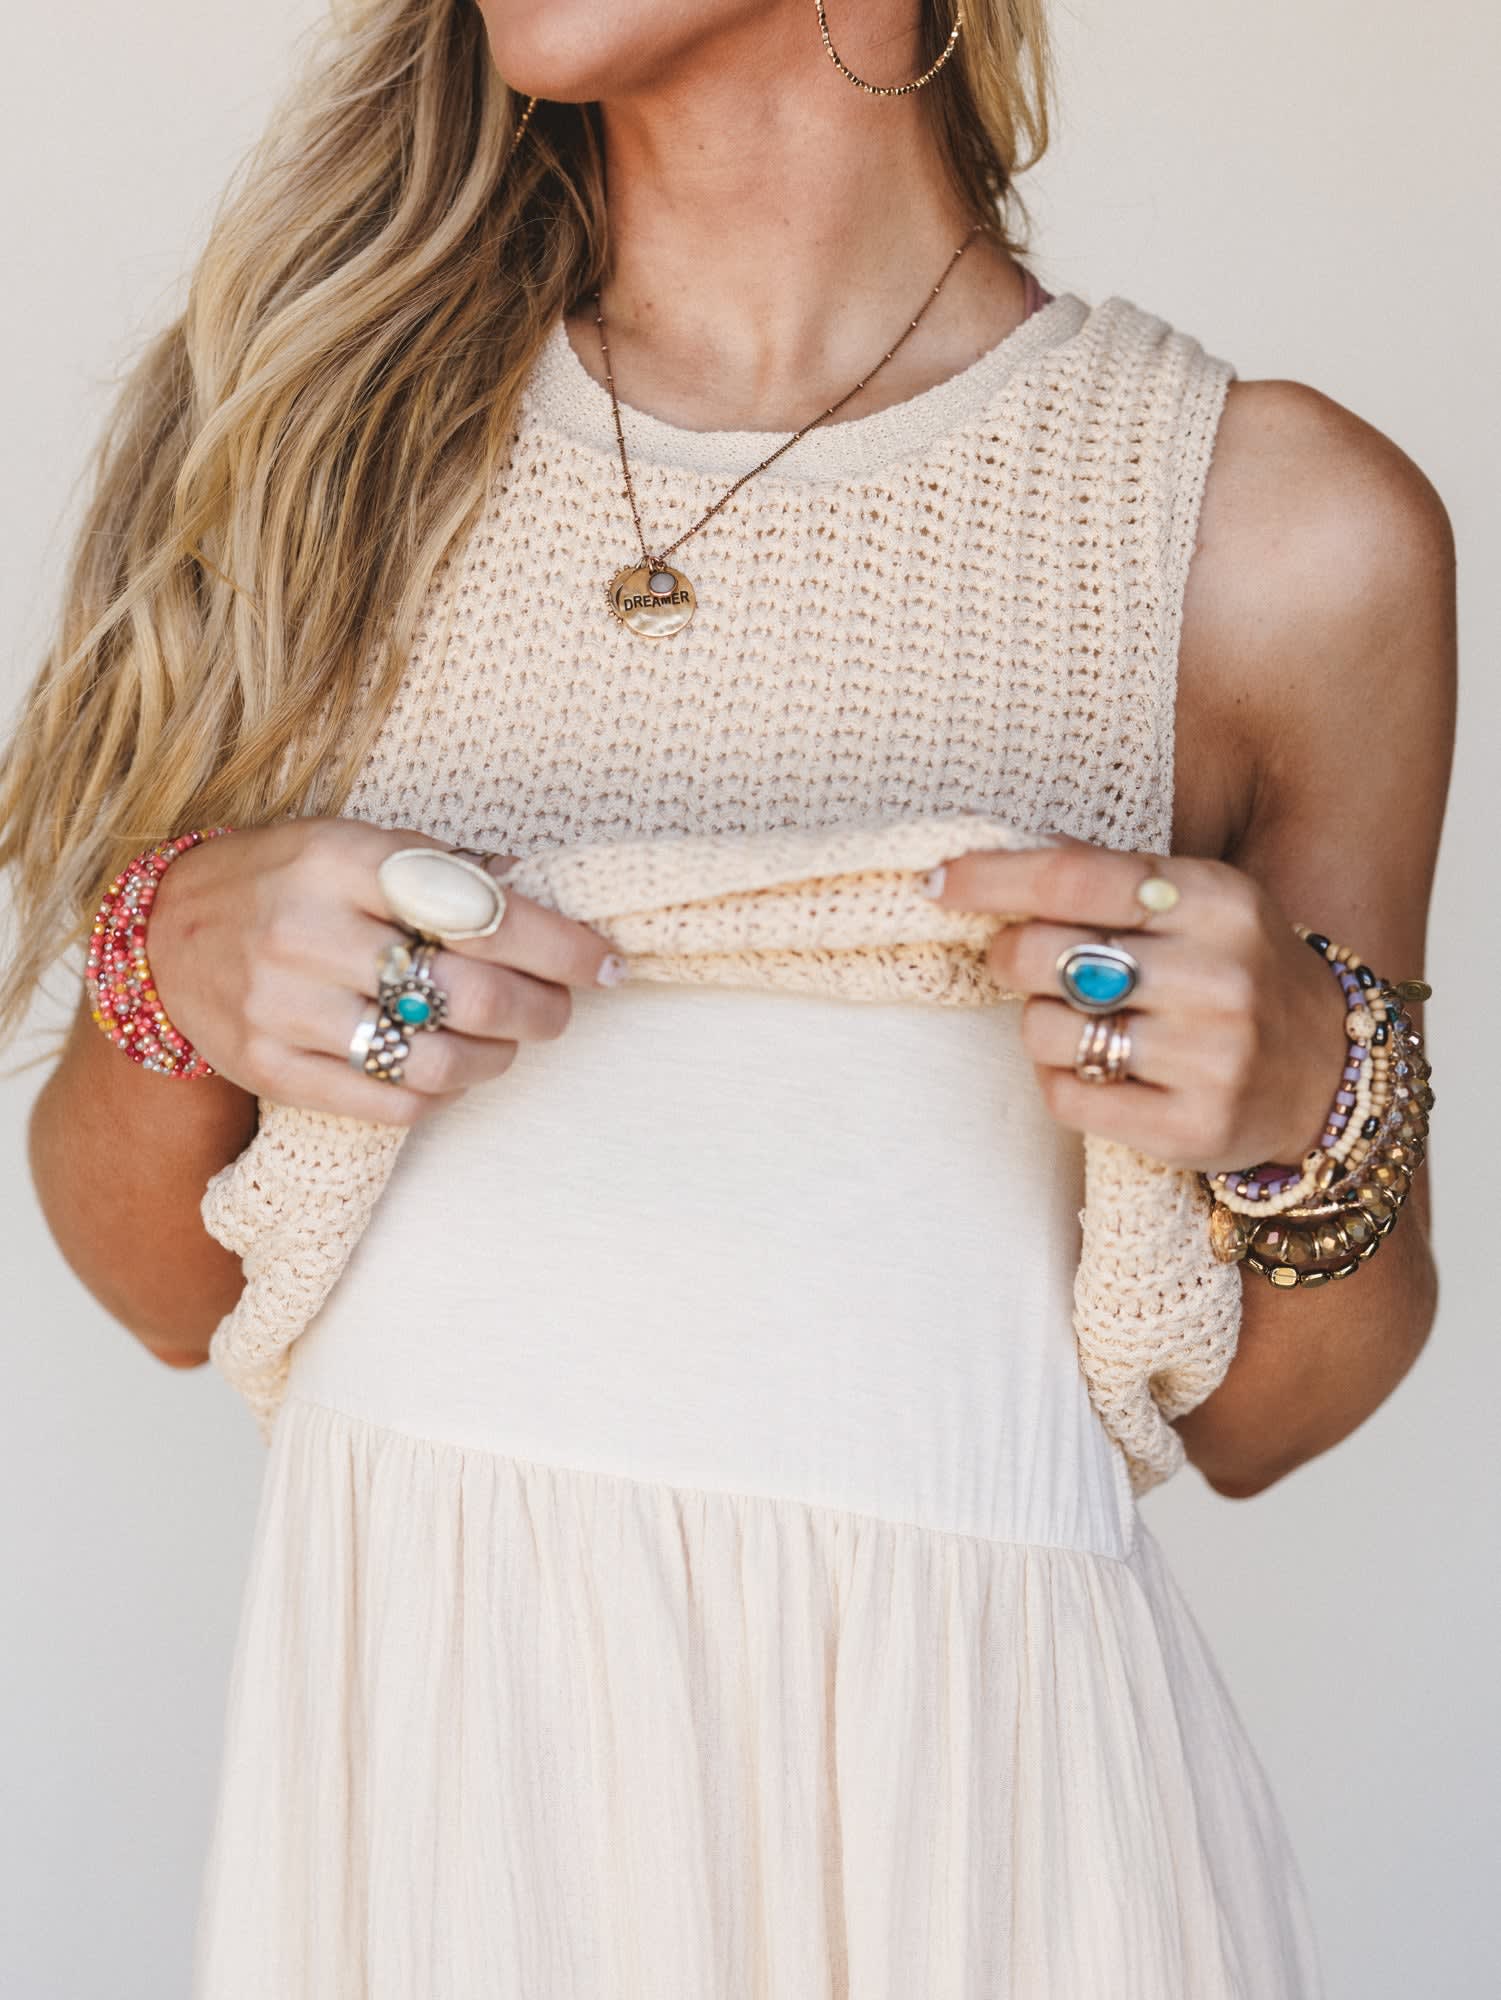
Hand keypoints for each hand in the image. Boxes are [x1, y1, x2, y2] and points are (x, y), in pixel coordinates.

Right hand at [145, 818, 623, 1126]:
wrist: (159, 934)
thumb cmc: (283, 881)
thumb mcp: (351, 844)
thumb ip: (440, 868)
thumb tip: (542, 889)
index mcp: (340, 859)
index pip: (479, 909)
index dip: (559, 944)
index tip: (606, 963)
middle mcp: (309, 931)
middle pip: (470, 992)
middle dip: (543, 1009)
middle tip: (561, 1009)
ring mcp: (282, 1006)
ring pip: (434, 1060)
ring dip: (497, 1060)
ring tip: (508, 1046)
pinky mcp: (268, 1068)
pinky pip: (387, 1103)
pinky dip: (439, 1095)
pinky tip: (450, 1074)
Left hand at [924, 835, 1351, 1172]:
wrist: (1330, 1077)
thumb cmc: (1235, 974)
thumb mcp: (1198, 903)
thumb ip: (1110, 876)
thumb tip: (995, 852)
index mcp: (1215, 899)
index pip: (1074, 878)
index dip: (992, 879)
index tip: (937, 881)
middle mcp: (1218, 974)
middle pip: (1045, 955)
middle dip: (1009, 956)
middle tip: (1022, 962)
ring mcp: (1210, 1056)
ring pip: (1046, 1031)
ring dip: (1038, 1026)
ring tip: (1079, 1023)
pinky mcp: (1192, 1127)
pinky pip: (1067, 1098)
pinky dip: (1059, 1081)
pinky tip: (1097, 1070)